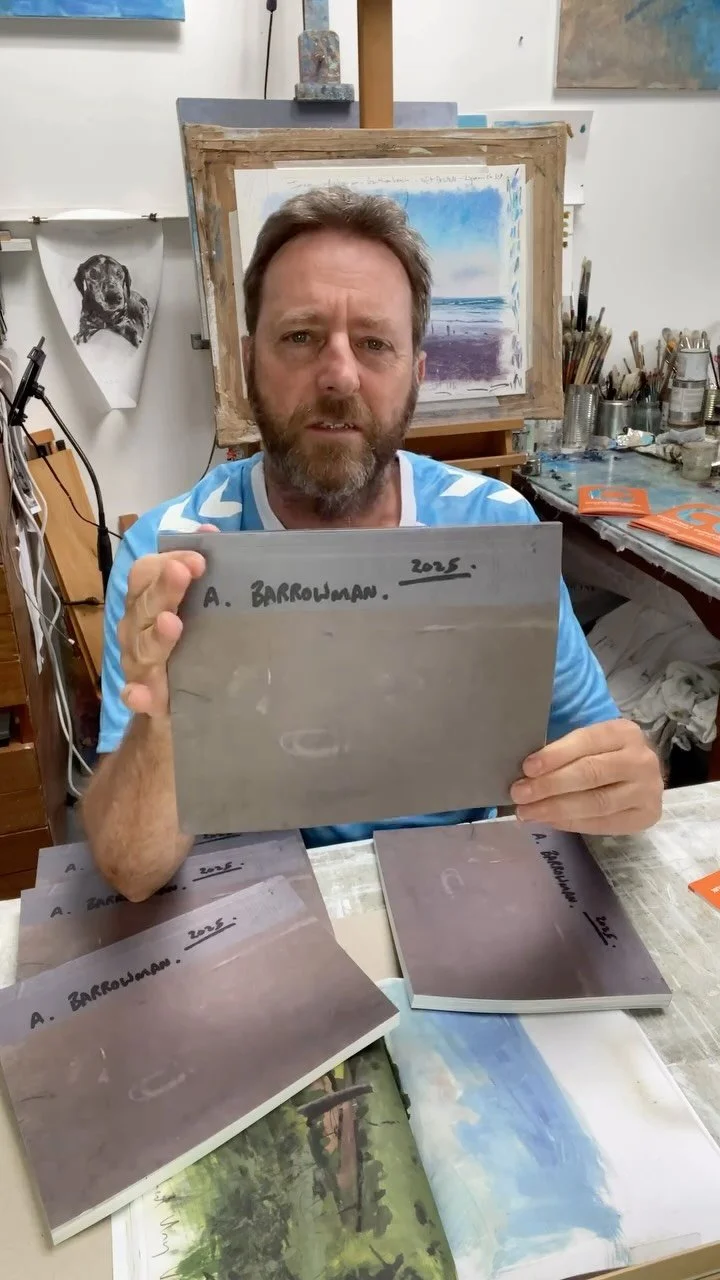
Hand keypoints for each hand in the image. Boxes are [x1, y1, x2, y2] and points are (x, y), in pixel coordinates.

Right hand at [118, 527, 216, 718]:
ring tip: (171, 624)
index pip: (145, 572)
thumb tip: (210, 531)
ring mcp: (138, 664)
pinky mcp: (147, 699)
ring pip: (140, 647)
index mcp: (146, 601)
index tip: (199, 559)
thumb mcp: (198, 606)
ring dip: (155, 635)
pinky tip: (140, 693)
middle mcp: (136, 629)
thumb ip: (200, 570)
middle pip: (142, 605)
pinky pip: (135, 696)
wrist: (180, 705)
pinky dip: (137, 694)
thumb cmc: (188, 645)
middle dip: (162, 589)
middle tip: (184, 574)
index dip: (168, 560)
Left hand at [509, 719, 662, 834]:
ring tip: (528, 812)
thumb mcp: (590, 744)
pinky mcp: (647, 816)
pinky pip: (604, 824)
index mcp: (624, 732)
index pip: (586, 741)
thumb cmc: (604, 756)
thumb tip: (525, 773)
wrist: (641, 777)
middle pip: (591, 773)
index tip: (527, 768)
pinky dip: (572, 823)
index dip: (555, 755)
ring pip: (597, 802)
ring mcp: (647, 790)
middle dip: (550, 785)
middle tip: (520, 794)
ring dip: (557, 809)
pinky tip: (549, 821)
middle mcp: (641, 760)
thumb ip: (564, 752)